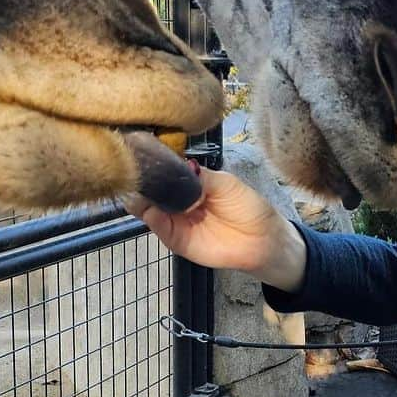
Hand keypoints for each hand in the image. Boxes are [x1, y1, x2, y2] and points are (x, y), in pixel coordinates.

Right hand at [124, 166, 306, 289]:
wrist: (262, 241)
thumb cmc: (248, 207)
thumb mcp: (225, 184)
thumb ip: (199, 176)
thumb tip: (175, 164)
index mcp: (190, 183)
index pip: (165, 171)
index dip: (154, 164)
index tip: (141, 155)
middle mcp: (178, 200)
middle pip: (151, 189)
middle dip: (142, 181)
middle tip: (134, 172)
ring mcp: (174, 220)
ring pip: (148, 208)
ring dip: (141, 198)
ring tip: (138, 188)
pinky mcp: (175, 239)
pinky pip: (157, 227)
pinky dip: (151, 217)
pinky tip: (150, 209)